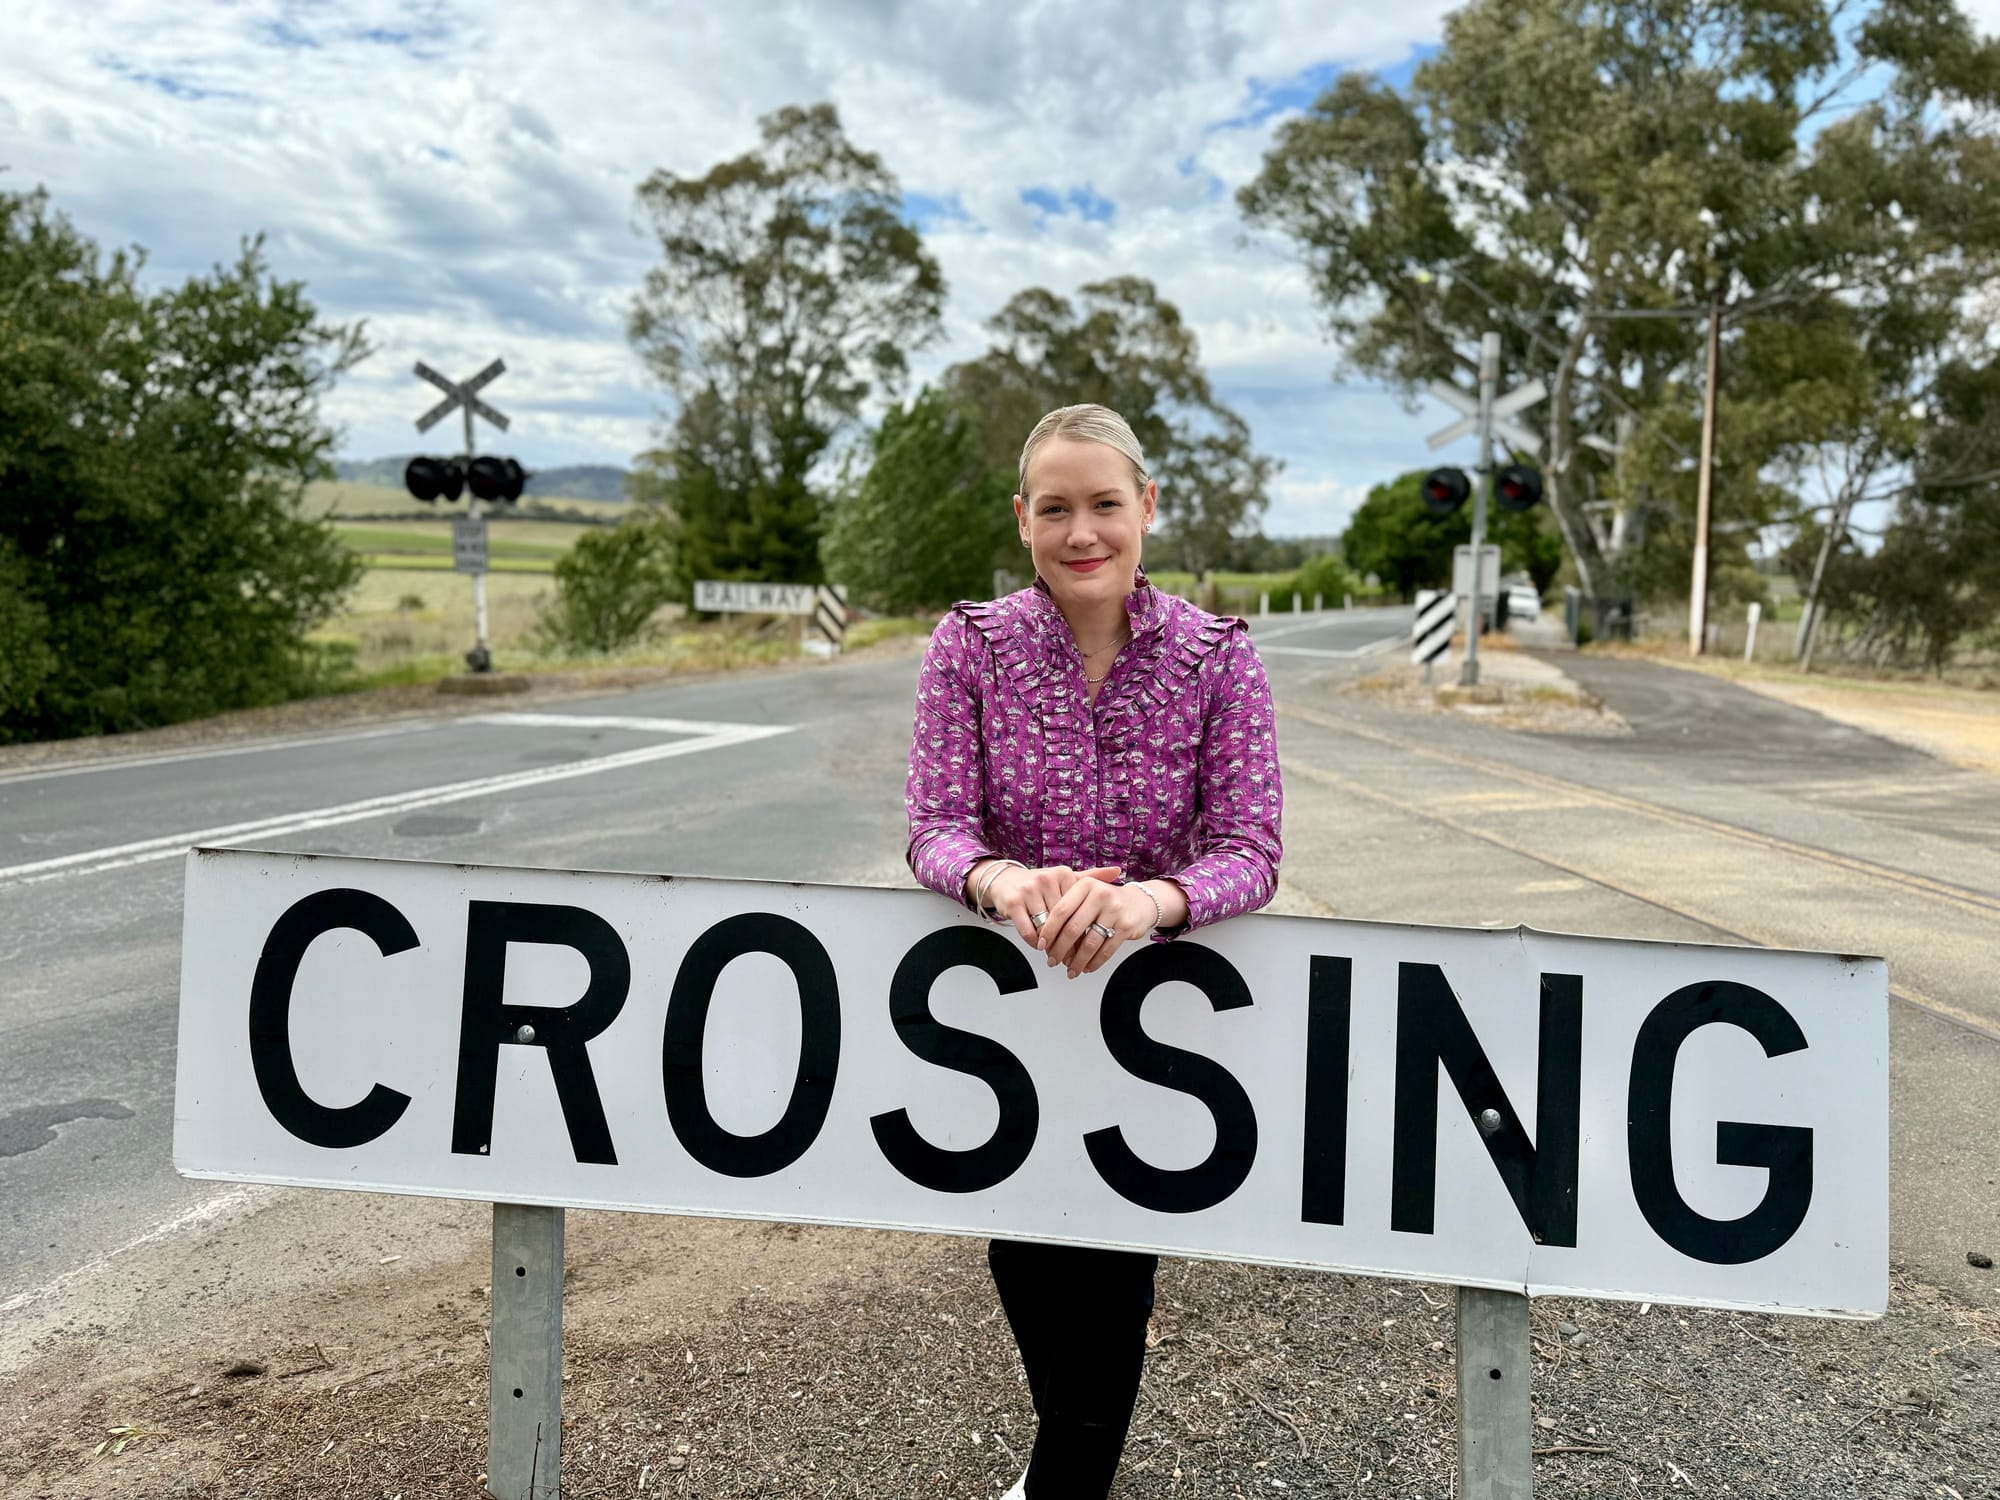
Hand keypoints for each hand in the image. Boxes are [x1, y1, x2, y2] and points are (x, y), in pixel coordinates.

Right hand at [985, 864, 1122, 948]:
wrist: (1005, 881)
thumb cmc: (1040, 885)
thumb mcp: (1065, 879)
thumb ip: (1091, 877)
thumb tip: (1118, 870)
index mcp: (1063, 875)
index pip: (1078, 907)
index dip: (1083, 928)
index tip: (1086, 943)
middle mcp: (1046, 880)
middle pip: (1063, 920)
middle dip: (1068, 941)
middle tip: (1071, 956)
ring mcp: (1029, 890)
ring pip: (1046, 927)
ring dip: (1051, 944)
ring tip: (1055, 954)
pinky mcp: (1014, 902)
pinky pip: (1028, 930)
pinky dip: (1034, 942)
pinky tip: (1039, 946)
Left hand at [1038, 875, 1157, 979]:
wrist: (1140, 902)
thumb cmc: (1106, 901)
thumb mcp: (1087, 894)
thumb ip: (1067, 907)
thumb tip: (1044, 936)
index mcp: (1085, 885)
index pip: (1061, 910)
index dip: (1049, 930)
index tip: (1042, 944)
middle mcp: (1100, 895)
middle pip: (1073, 928)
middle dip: (1060, 949)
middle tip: (1052, 961)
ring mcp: (1115, 910)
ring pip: (1089, 943)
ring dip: (1077, 961)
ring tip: (1070, 969)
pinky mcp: (1126, 926)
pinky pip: (1106, 950)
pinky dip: (1095, 962)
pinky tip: (1088, 967)